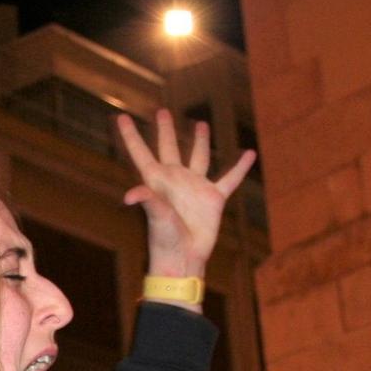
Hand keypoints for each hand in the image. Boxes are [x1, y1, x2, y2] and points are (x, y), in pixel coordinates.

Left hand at [116, 109, 255, 278]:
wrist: (184, 259)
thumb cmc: (164, 240)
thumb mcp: (156, 217)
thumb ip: (147, 201)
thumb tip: (129, 195)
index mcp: (157, 181)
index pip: (141, 153)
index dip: (131, 136)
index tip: (121, 117)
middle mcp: (175, 180)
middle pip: (169, 148)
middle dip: (165, 130)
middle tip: (161, 111)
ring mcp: (195, 187)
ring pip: (199, 157)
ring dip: (200, 141)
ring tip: (200, 123)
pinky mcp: (213, 199)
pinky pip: (230, 179)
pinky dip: (240, 167)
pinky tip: (249, 154)